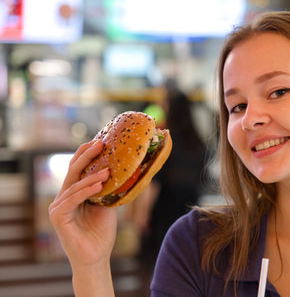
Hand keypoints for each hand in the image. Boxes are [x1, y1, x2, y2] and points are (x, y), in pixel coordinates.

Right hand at [49, 140, 116, 268]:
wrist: (96, 257)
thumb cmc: (101, 233)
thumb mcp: (108, 205)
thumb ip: (109, 189)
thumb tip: (123, 172)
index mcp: (74, 193)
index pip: (78, 169)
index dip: (87, 154)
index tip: (100, 141)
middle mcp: (63, 198)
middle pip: (73, 171)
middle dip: (87, 156)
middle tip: (100, 143)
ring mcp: (58, 207)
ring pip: (75, 185)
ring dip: (92, 177)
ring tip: (108, 171)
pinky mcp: (58, 217)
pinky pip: (72, 200)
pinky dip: (86, 191)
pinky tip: (99, 185)